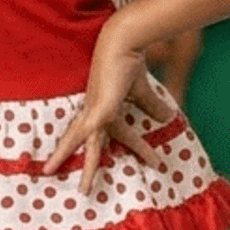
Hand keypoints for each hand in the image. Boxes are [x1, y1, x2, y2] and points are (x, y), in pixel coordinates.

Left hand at [42, 23, 177, 195]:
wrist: (123, 42)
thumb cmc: (129, 63)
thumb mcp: (144, 92)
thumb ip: (152, 106)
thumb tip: (168, 118)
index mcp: (104, 111)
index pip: (117, 137)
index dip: (133, 150)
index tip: (151, 164)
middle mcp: (95, 113)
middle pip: (86, 145)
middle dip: (82, 166)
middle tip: (75, 188)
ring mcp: (95, 110)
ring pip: (80, 142)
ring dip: (73, 160)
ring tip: (61, 179)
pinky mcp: (99, 106)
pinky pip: (91, 128)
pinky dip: (86, 139)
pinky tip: (85, 153)